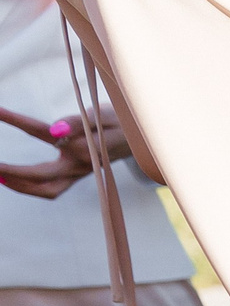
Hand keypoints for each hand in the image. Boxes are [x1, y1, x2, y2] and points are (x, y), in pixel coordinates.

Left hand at [0, 102, 126, 198]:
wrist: (141, 138)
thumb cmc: (121, 122)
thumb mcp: (102, 115)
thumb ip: (77, 123)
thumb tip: (54, 132)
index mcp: (84, 148)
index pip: (41, 132)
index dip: (15, 119)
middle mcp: (80, 166)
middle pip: (41, 177)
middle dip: (12, 172)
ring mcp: (78, 174)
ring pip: (45, 190)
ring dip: (20, 186)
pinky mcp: (76, 177)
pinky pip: (51, 189)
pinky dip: (30, 187)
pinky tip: (13, 179)